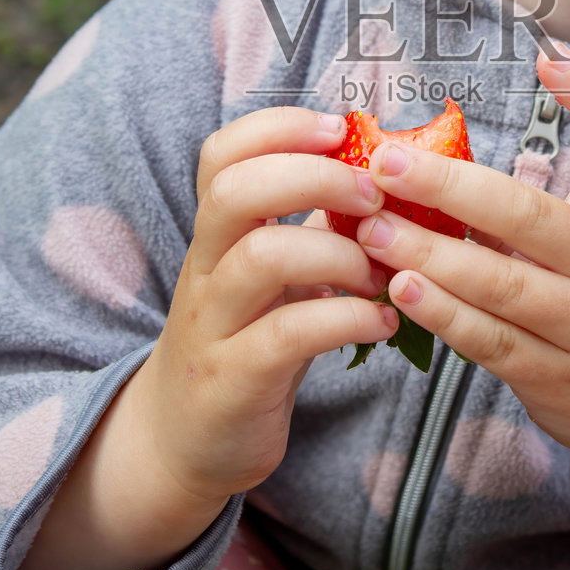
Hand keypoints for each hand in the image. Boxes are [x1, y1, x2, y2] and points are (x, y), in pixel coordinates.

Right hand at [132, 106, 398, 508]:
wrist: (187, 441)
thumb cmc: (247, 341)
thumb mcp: (274, 276)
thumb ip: (314, 226)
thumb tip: (382, 173)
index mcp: (218, 233)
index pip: (223, 154)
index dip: (280, 128)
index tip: (340, 131)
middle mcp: (206, 268)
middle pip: (235, 191)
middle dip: (314, 177)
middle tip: (373, 196)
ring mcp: (214, 324)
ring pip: (262, 258)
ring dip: (339, 253)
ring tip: (381, 274)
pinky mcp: (233, 379)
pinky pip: (288, 334)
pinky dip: (346, 319)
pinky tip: (381, 323)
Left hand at [352, 47, 569, 462]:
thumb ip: (526, 215)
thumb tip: (426, 166)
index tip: (551, 57)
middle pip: (530, 218)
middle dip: (450, 186)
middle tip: (384, 161)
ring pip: (501, 285)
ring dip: (428, 253)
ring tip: (370, 228)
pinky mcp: (556, 378)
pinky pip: (490, 340)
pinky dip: (442, 313)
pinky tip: (400, 288)